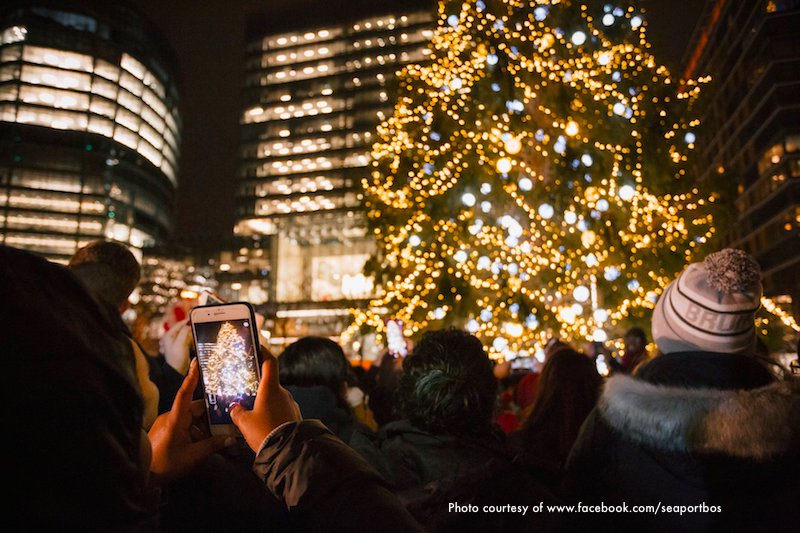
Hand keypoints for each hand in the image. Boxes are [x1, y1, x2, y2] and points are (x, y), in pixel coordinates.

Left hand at [148, 359, 232, 482]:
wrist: (143, 478)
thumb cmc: (166, 465)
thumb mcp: (193, 457)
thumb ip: (213, 445)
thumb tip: (232, 439)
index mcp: (175, 419)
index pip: (185, 394)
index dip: (191, 377)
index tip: (196, 362)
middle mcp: (171, 417)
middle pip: (194, 408)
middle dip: (211, 411)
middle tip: (229, 412)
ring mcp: (168, 424)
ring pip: (192, 418)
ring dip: (205, 424)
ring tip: (222, 430)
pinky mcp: (167, 432)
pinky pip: (186, 426)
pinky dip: (197, 430)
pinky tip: (208, 439)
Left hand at [160, 318, 191, 374]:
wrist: (178, 370)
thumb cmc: (176, 358)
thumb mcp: (180, 343)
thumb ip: (184, 332)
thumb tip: (189, 324)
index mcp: (169, 335)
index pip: (180, 323)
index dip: (188, 321)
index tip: (197, 318)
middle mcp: (172, 337)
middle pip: (184, 328)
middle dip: (191, 331)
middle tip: (196, 332)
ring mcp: (176, 342)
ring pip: (187, 334)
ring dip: (191, 337)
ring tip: (192, 342)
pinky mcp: (181, 347)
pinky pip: (188, 340)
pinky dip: (192, 341)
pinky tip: (193, 346)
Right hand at [230, 347, 300, 451]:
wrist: (286, 451)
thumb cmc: (264, 432)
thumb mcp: (244, 423)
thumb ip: (237, 412)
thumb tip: (234, 408)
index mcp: (271, 388)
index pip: (270, 362)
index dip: (264, 352)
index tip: (257, 347)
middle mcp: (283, 393)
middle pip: (269, 384)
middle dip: (257, 388)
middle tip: (245, 392)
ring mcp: (291, 404)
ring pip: (275, 399)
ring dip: (264, 403)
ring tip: (252, 413)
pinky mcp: (294, 416)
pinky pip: (281, 410)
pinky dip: (272, 413)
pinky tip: (263, 424)